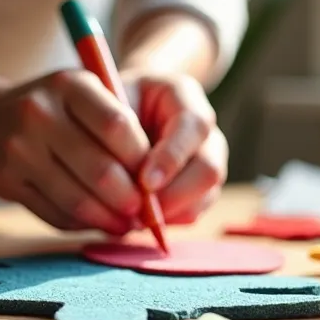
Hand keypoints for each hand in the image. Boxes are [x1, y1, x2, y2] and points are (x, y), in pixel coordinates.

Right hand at [0, 70, 150, 233]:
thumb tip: (154, 178)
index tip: (155, 177)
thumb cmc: (50, 107)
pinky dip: (81, 224)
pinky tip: (96, 224)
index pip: (118, 126)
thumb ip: (115, 123)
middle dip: (131, 199)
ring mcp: (18, 149)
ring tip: (126, 226)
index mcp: (68, 85)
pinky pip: (54, 213)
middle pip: (101, 170)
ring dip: (109, 220)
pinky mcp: (4, 181)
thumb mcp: (79, 94)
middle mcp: (39, 113)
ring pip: (78, 200)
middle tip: (146, 213)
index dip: (143, 159)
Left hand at [124, 72, 226, 224]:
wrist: (118, 112)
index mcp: (183, 96)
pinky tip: (138, 220)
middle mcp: (203, 131)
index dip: (172, 157)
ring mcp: (207, 162)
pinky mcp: (200, 190)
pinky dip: (165, 223)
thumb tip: (133, 179)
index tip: (145, 182)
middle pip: (209, 170)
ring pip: (203, 198)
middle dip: (173, 196)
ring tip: (133, 219)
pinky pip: (190, 214)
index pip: (194, 126)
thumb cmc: (111, 103)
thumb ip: (122, 130)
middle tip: (138, 212)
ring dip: (167, 213)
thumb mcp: (110, 102)